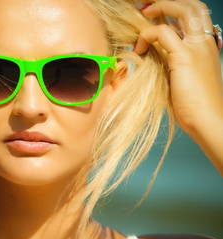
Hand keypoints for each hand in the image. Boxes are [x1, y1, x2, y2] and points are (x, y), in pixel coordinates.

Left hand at [134, 0, 222, 172]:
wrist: (207, 120)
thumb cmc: (194, 105)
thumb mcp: (182, 78)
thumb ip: (171, 62)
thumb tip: (152, 55)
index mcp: (206, 46)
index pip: (195, 15)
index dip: (176, 9)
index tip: (154, 14)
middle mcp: (205, 42)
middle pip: (192, 6)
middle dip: (167, 2)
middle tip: (146, 7)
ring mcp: (197, 47)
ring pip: (182, 10)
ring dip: (159, 8)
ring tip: (143, 15)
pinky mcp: (185, 57)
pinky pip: (162, 33)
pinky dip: (146, 36)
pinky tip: (138, 49)